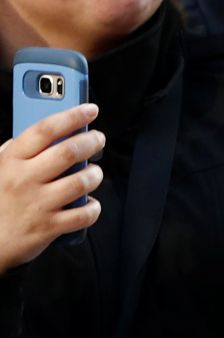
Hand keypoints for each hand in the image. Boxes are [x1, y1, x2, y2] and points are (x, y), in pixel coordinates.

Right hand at [0, 103, 103, 273]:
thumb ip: (15, 151)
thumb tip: (43, 134)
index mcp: (10, 161)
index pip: (44, 129)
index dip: (72, 116)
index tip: (90, 110)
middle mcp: (24, 180)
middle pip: (69, 152)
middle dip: (92, 141)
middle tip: (98, 139)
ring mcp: (37, 204)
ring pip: (81, 181)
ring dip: (95, 174)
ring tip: (94, 173)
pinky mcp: (47, 227)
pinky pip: (83, 214)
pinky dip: (93, 207)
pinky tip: (89, 203)